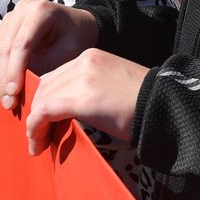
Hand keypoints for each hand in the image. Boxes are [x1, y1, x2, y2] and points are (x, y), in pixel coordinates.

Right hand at [0, 0, 99, 110]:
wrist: (77, 25)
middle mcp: (20, 11)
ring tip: (7, 100)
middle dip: (4, 79)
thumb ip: (47, 65)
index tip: (14, 93)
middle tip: (10, 103)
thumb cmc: (78, 38)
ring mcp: (8, 19)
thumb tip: (23, 86)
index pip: (21, 44)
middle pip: (3, 49)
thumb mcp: (71, 51)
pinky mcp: (0, 30)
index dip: (15, 70)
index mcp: (40, 11)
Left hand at [26, 48, 145, 155]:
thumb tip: (64, 111)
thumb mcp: (113, 84)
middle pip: (45, 86)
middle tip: (38, 135)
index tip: (44, 120)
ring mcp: (82, 79)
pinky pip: (45, 112)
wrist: (164, 106)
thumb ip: (88, 89)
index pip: (55, 76)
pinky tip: (38, 143)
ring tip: (38, 142)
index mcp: (92, 56)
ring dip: (34, 123)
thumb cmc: (144, 102)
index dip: (45, 99)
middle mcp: (84, 62)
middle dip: (37, 111)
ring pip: (41, 99)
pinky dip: (35, 128)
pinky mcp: (82, 99)